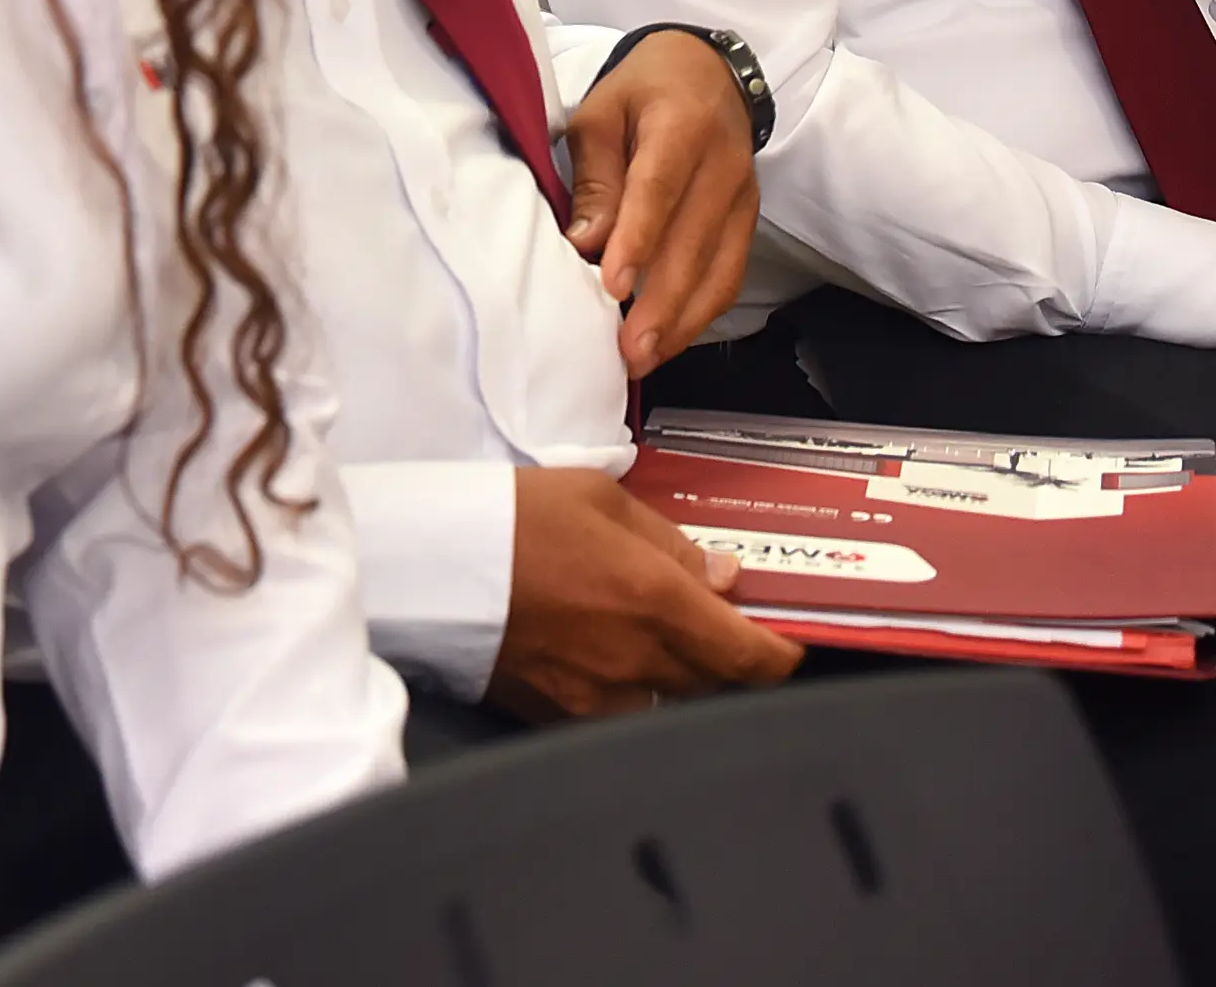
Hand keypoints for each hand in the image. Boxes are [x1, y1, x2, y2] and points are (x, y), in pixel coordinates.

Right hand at [487, 468, 804, 720]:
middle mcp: (636, 661)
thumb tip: (722, 576)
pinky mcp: (556, 716)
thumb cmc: (513, 519)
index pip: (750, 657)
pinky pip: (617, 715)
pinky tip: (603, 654)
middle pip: (715, 683)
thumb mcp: (604, 500)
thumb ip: (672, 544)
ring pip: (667, 702)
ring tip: (648, 633)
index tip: (783, 642)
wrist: (432, 566)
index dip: (779, 655)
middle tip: (710, 619)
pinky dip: (627, 690)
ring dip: (675, 674)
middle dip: (724, 654)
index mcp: (656, 601)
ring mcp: (596, 698)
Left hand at [563, 32, 760, 376]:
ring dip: (682, 321)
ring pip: (719, 269)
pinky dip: (700, 313)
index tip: (612, 286)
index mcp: (682, 125)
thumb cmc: (643, 92)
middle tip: (626, 350)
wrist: (708, 71)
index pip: (660, 190)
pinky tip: (668, 339)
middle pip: (694, 242)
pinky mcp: (749, 221)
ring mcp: (743, 197)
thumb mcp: (601, 114)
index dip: (638, 241)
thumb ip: (596, 178)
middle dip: (661, 303)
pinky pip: (729, 275)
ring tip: (643, 358)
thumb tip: (585, 245)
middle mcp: (724, 165)